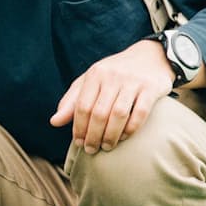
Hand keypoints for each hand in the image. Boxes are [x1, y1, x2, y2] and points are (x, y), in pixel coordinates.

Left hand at [50, 38, 173, 153]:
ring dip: (111, 135)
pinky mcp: (151, 88)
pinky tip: (124, 137)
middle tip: (91, 149)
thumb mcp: (91, 81)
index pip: (82, 106)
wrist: (151, 56)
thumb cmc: (115, 74)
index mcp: (95, 74)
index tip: (78, 143)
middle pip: (99, 113)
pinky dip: (131, 128)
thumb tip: (54, 122)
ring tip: (106, 147)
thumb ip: (72, 101)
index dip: (79, 128)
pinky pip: (140, 113)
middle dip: (93, 135)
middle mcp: (113, 76)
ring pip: (118, 114)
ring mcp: (133, 81)